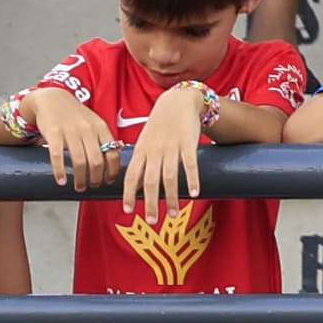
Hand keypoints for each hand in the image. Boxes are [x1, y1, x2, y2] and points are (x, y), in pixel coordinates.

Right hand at [13, 82, 123, 190]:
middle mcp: (87, 129)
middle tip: (93, 186)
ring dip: (81, 179)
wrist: (52, 98)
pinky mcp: (54, 133)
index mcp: (100, 127)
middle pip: (97, 162)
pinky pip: (58, 157)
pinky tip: (61, 181)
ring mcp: (70, 131)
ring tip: (79, 186)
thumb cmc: (75, 115)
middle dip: (96, 179)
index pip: (113, 153)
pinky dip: (60, 172)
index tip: (108, 181)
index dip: (112, 171)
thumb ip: (103, 140)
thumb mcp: (94, 123)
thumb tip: (115, 164)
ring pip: (80, 162)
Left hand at [118, 82, 211, 213]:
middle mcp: (154, 150)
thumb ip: (140, 163)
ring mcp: (171, 146)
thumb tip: (135, 188)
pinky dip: (192, 179)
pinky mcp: (188, 142)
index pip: (131, 175)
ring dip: (172, 197)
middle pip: (150, 181)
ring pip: (169, 176)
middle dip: (151, 202)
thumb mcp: (144, 142)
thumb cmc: (159, 126)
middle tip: (152, 221)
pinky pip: (190, 164)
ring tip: (173, 213)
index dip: (128, 193)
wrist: (178, 101)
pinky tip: (194, 193)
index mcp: (141, 151)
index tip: (128, 210)